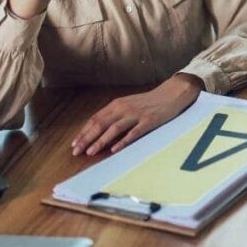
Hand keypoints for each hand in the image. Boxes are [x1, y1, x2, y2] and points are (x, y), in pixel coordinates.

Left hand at [71, 74, 203, 155]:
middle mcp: (124, 108)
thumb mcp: (129, 104)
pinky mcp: (149, 121)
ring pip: (114, 129)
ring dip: (100, 141)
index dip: (83, 131)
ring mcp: (137, 114)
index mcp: (117, 104)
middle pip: (101, 124)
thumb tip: (98, 129)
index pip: (95, 119)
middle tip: (76, 152)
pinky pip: (134, 133)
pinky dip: (123, 141)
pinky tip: (114, 149)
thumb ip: (115, 115)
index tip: (74, 143)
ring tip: (90, 152)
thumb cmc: (149, 101)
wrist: (172, 93)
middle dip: (86, 139)